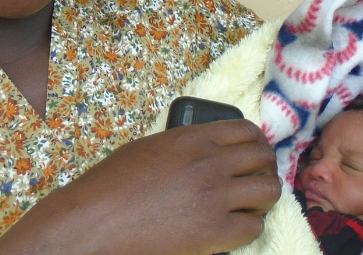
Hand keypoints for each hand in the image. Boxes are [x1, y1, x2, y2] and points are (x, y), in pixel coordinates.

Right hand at [0, 119, 280, 254]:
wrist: (94, 223)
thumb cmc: (110, 186)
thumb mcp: (148, 149)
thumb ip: (185, 146)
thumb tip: (208, 152)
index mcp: (192, 138)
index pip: (247, 131)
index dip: (256, 143)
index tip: (255, 154)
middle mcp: (210, 163)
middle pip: (265, 158)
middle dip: (265, 169)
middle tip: (255, 180)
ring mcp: (216, 197)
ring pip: (269, 191)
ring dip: (262, 198)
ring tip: (249, 205)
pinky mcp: (215, 232)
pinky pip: (254, 227)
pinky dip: (248, 228)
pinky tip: (232, 228)